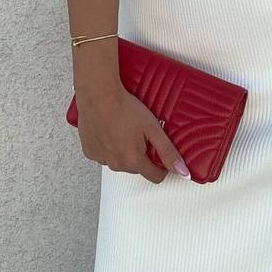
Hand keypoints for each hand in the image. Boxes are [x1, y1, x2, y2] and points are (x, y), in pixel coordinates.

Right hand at [76, 84, 190, 181]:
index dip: (161, 166)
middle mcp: (115, 164)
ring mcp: (100, 158)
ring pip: (118, 161)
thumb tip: (182, 171)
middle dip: (141, 154)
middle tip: (141, 133)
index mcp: (133, 161)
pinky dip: (107, 146)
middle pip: (136, 168)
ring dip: (123, 151)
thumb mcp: (153, 128)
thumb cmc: (124, 108)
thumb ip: (168, 152)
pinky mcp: (88, 151)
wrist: (98, 95)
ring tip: (124, 129)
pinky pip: (103, 154)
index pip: (154, 176)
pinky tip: (110, 130)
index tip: (160, 154)